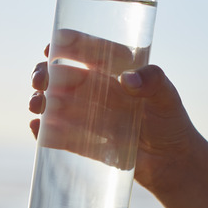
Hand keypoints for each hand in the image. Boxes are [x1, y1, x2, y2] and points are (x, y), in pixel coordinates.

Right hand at [29, 30, 198, 192]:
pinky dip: (44, 130)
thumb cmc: (171, 122)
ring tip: (37, 104)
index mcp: (115, 71)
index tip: (52, 46)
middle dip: (45, 74)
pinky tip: (37, 128)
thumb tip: (128, 79)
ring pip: (55, 103)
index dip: (69, 46)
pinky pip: (58, 134)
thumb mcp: (168, 98)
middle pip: (62, 76)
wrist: (170, 162)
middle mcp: (97, 90)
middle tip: (39, 79)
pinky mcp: (83, 141)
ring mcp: (87, 115)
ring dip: (41, 101)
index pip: (88, 52)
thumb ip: (153, 82)